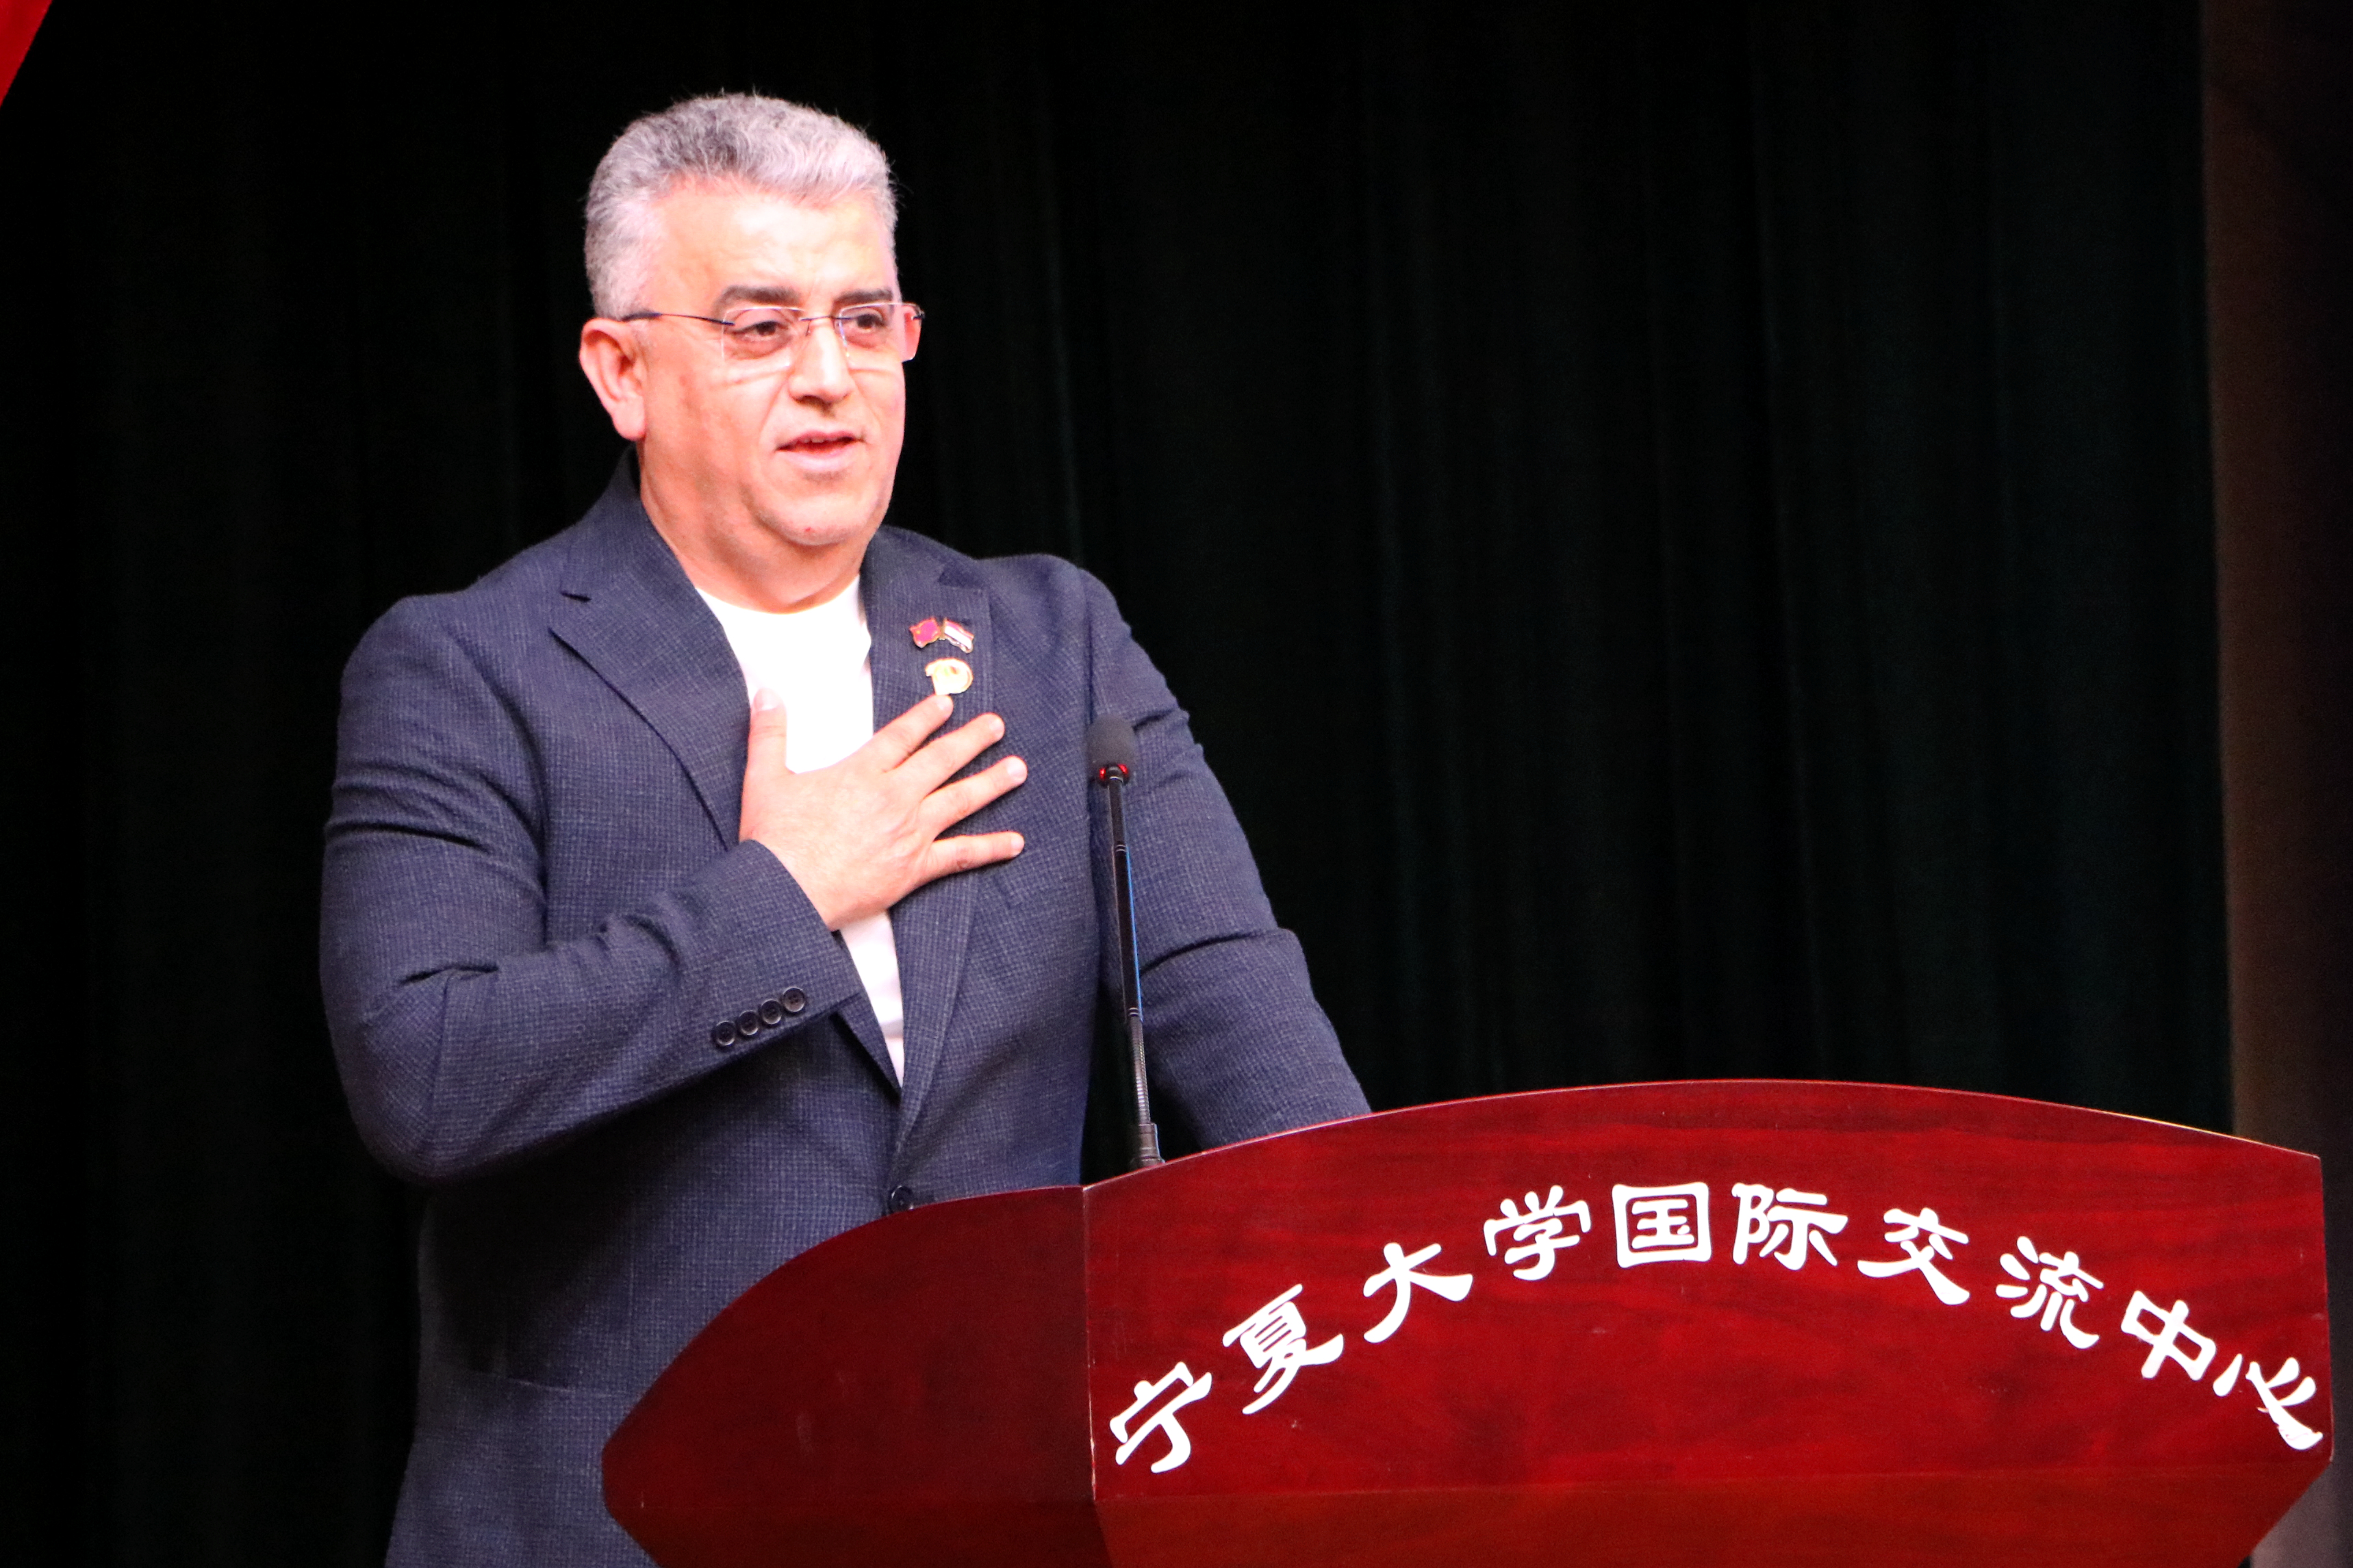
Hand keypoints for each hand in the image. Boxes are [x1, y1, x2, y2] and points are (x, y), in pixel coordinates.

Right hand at [739, 690, 1026, 928]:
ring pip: (960, 800)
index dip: (926, 716)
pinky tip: (1016, 843)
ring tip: (1019, 769)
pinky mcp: (915, 868)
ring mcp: (909, 832)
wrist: (784, 892)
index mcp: (861, 772)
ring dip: (992, 783)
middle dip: (972, 739)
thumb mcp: (764, 777)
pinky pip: (961, 856)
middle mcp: (893, 797)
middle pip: (941, 760)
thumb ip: (769, 733)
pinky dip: (991, 848)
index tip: (946, 703)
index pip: (902, 735)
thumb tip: (766, 694)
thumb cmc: (774, 840)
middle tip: (997, 725)